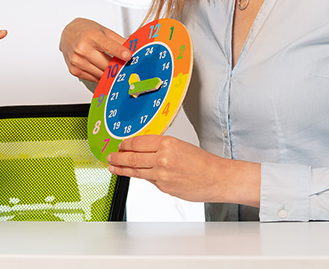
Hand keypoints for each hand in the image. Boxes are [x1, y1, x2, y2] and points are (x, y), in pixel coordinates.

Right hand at [59, 18, 130, 82]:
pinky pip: (93, 78)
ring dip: (109, 73)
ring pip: (101, 74)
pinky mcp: (74, 70)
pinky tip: (100, 68)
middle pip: (106, 64)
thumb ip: (119, 41)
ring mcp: (77, 60)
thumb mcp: (104, 31)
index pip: (108, 46)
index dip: (119, 52)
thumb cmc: (86, 31)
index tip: (128, 56)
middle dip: (118, 67)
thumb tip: (134, 50)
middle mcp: (83, 48)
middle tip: (125, 66)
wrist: (68, 33)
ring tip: (112, 67)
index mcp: (92, 36)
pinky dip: (100, 75)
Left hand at [106, 135, 260, 205]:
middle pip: (132, 157)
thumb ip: (161, 148)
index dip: (126, 144)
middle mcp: (162, 158)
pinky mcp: (164, 187)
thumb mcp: (180, 146)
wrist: (218, 178)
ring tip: (112, 167)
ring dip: (122, 169)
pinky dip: (141, 177)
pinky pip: (148, 180)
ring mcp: (162, 174)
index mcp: (167, 143)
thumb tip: (142, 151)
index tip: (119, 145)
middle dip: (118, 157)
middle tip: (109, 157)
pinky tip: (133, 175)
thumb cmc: (203, 162)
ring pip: (136, 171)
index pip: (138, 142)